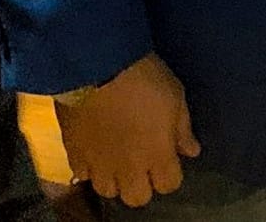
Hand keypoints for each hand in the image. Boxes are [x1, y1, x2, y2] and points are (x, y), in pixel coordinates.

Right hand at [56, 52, 200, 206]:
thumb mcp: (176, 95)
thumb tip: (191, 150)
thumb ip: (183, 128)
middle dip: (143, 183)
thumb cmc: (145, 78)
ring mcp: (99, 165)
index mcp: (157, 155)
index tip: (170, 158)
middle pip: (138, 198)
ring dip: (115, 178)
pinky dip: (90, 168)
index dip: (171, 174)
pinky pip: (82, 174)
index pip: (169, 185)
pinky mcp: (74, 154)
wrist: (98, 67)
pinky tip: (95, 152)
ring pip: (108, 191)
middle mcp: (128, 169)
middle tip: (143, 161)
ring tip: (118, 159)